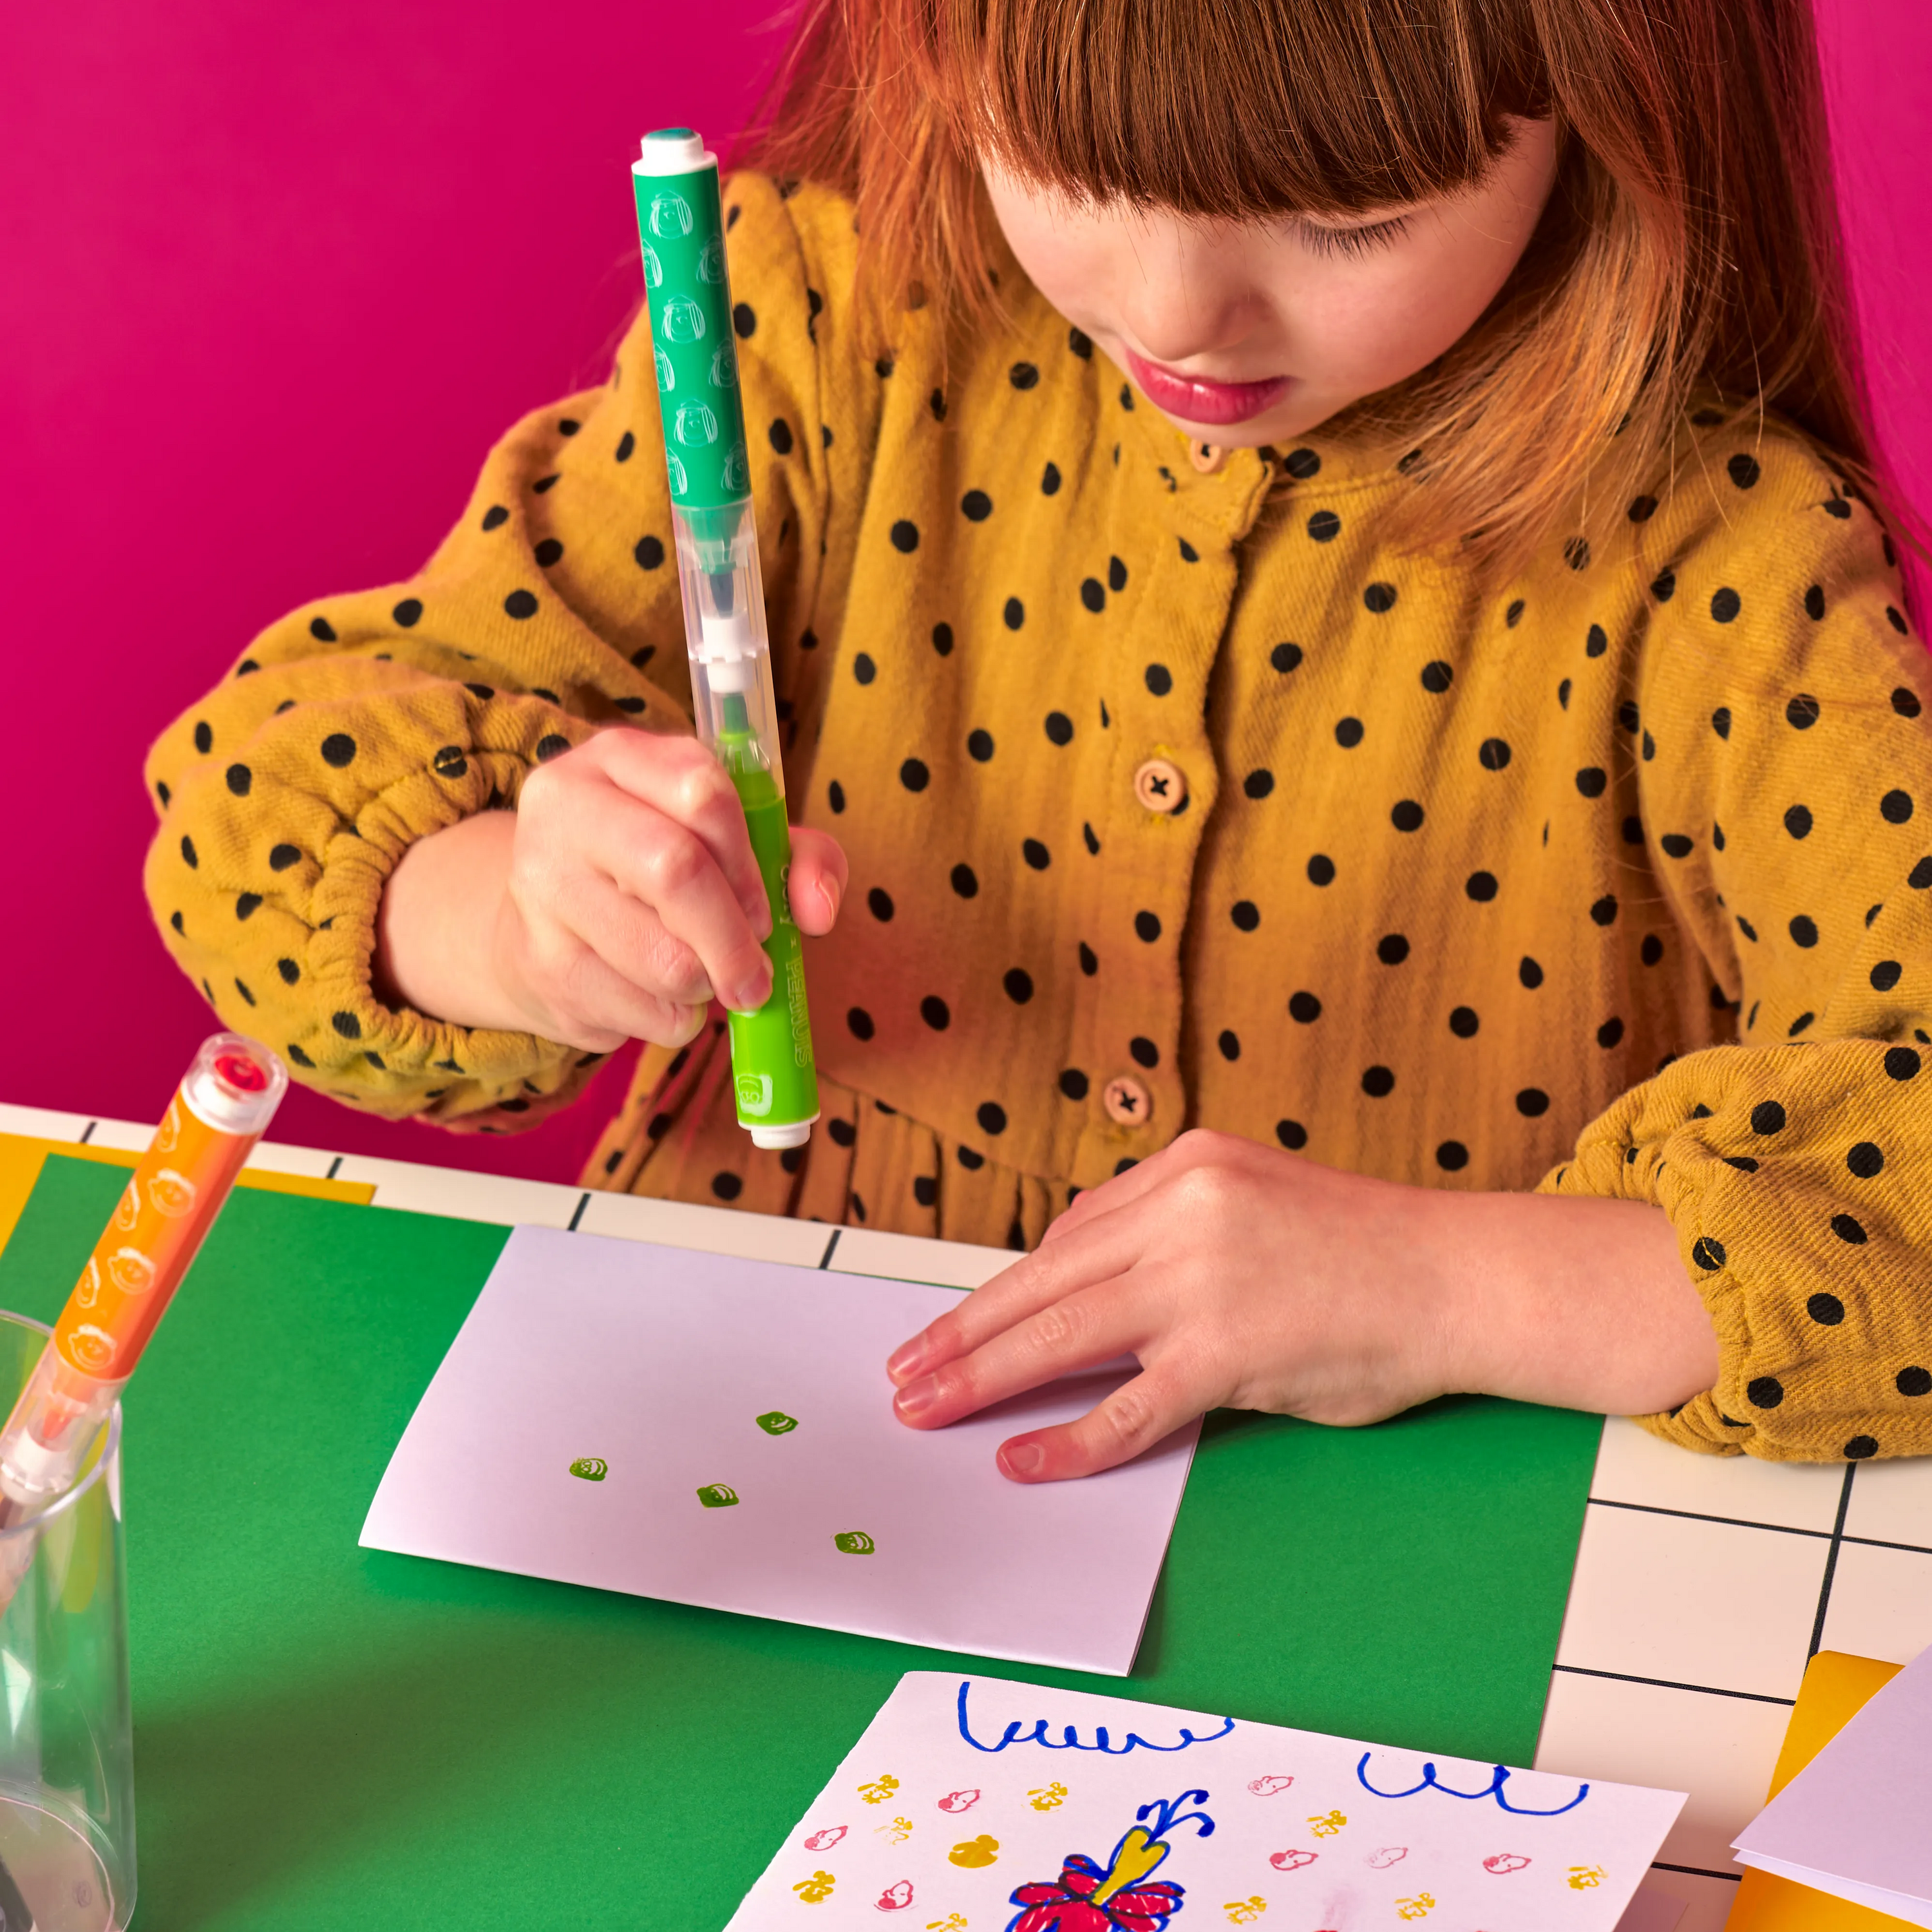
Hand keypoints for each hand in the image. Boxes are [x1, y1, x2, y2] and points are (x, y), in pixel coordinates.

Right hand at [375, 728, 846, 1050]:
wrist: (547, 925)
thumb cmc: (659, 872)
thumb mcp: (735, 842)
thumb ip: (799, 858)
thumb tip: (819, 910)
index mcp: (620, 757)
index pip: (702, 791)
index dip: (748, 860)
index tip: (764, 909)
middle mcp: (567, 807)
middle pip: (675, 869)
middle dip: (733, 937)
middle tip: (755, 974)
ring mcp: (542, 887)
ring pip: (663, 957)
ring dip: (707, 984)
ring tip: (702, 976)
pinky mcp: (542, 964)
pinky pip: (643, 1011)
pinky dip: (676, 1019)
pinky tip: (659, 995)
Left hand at [885, 1129, 1715, 1481]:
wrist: (1458, 1275)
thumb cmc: (1361, 1248)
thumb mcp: (1249, 1199)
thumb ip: (1167, 1231)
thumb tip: (1082, 1277)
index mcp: (1184, 1165)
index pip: (1068, 1235)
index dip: (1005, 1287)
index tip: (957, 1321)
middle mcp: (1181, 1209)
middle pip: (1043, 1280)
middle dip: (963, 1331)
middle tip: (904, 1369)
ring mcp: (1200, 1282)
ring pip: (1061, 1337)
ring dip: (982, 1378)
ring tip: (926, 1408)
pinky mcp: (1226, 1354)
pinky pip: (1126, 1409)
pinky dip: (1067, 1441)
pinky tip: (1019, 1461)